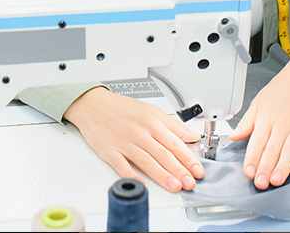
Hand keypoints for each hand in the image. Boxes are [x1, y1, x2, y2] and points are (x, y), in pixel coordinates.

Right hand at [63, 86, 203, 191]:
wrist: (92, 104)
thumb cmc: (121, 108)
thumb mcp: (150, 110)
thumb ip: (173, 125)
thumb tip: (192, 136)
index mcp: (151, 121)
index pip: (174, 142)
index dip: (188, 158)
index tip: (197, 170)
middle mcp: (139, 132)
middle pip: (162, 153)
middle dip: (179, 169)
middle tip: (190, 182)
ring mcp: (123, 142)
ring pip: (146, 160)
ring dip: (162, 175)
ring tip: (175, 186)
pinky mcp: (109, 150)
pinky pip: (121, 165)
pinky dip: (131, 174)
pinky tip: (141, 183)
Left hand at [229, 40, 289, 188]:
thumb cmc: (282, 88)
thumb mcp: (258, 102)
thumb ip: (247, 122)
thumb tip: (234, 136)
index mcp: (266, 117)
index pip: (256, 142)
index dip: (252, 158)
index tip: (248, 171)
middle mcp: (282, 123)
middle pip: (272, 150)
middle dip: (265, 168)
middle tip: (260, 183)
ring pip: (289, 152)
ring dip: (282, 168)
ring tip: (275, 181)